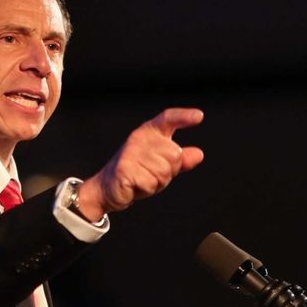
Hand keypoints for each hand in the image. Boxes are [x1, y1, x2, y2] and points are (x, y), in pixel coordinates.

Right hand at [78, 108, 203, 219]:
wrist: (108, 188)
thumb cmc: (136, 173)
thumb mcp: (162, 166)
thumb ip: (181, 160)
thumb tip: (198, 154)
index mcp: (149, 133)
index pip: (168, 119)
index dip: (183, 117)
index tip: (198, 116)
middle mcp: (140, 138)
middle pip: (174, 155)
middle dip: (169, 171)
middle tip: (151, 172)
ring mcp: (131, 152)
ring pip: (164, 172)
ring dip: (157, 182)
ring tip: (142, 178)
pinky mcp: (124, 168)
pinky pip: (151, 183)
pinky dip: (146, 190)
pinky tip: (135, 185)